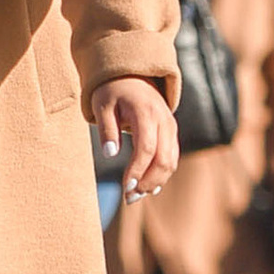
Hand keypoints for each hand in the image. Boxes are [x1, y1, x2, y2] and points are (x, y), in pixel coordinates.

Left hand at [92, 76, 177, 200]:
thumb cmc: (112, 92)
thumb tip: (110, 154)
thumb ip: (107, 129)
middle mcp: (164, 121)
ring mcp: (171, 127)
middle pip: (164, 159)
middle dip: (148, 181)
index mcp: (146, 112)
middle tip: (129, 197)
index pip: (146, 148)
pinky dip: (161, 175)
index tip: (125, 186)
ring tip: (135, 195)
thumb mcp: (102, 105)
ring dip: (155, 182)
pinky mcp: (171, 134)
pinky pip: (171, 158)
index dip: (137, 170)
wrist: (132, 75)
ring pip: (171, 162)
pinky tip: (147, 187)